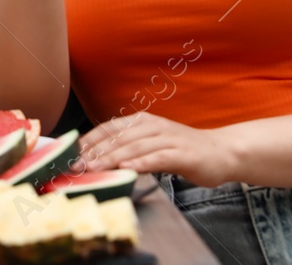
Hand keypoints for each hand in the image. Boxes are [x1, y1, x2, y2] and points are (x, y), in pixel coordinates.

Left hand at [79, 112, 238, 187]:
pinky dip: (142, 163)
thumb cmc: (182, 151)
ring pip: (134, 147)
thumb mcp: (152, 145)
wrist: (222, 152)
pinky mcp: (183, 153)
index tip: (70, 153)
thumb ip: (129, 148)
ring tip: (94, 169)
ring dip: (112, 158)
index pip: (108, 129)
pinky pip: (159, 157)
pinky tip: (128, 170)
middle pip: (118, 139)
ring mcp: (168, 138)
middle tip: (76, 165)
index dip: (88, 140)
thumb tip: (97, 158)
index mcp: (142, 122)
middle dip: (95, 152)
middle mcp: (152, 126)